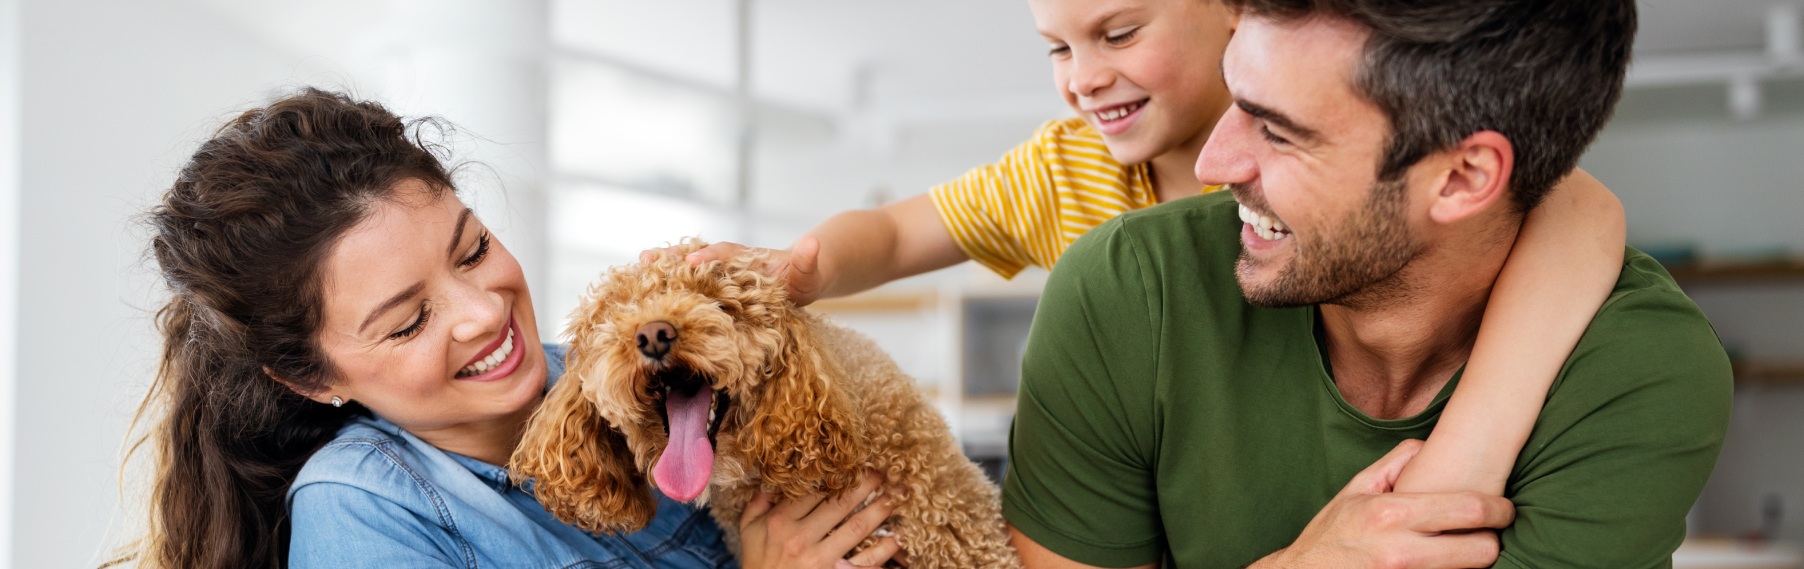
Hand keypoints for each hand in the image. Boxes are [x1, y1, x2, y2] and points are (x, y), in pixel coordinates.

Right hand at [643, 237, 826, 305]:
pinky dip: (668, 281)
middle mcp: (728, 260)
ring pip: (686, 265)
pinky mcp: (714, 283)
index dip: (708, 258)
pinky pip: (688, 280)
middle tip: (646, 259)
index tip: (692, 263)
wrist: (801, 273)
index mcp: (747, 257)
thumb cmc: (806, 276)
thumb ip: (809, 260)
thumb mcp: (811, 271)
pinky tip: (645, 287)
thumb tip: (812, 244)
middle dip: (672, 257)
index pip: (725, 254)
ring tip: (636, 268)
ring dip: (664, 267)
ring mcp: (719, 270)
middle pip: (696, 254)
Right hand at [738, 471, 902, 568]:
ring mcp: (819, 560)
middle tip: (884, 472)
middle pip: (840, 504)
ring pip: (857, 528)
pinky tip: (897, 538)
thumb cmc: (757, 562)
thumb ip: (759, 503)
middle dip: (865, 485)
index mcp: (781, 522)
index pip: (814, 491)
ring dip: (880, 510)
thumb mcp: (749, 531)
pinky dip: (883, 550)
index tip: (854, 464)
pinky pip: (863, 563)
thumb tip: (775, 479)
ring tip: (896, 496)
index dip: (837, 475)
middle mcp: (801, 538)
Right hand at [1255, 440, 1515, 568]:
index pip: (1469, 509)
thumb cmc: (1331, 533)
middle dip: (1493, 542)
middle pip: (1481, 550)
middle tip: (1492, 535)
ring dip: (1473, 563)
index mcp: (1392, 513)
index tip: (1504, 509)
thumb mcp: (1355, 489)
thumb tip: (1427, 445)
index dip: (1499, 509)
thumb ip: (1394, 464)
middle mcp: (1400, 549)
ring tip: (1467, 552)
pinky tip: (1446, 565)